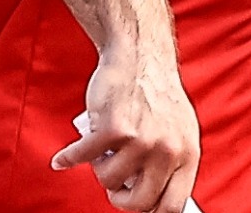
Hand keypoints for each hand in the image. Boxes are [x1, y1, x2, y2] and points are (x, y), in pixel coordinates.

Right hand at [52, 49, 200, 211]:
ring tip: (104, 149)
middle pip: (139, 203)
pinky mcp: (114, 129)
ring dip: (99, 168)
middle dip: (120, 198)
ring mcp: (141, 141)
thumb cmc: (156, 93)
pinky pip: (83, 157)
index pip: (172, 206)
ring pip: (109, 180)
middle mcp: (168, 150)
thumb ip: (171, 163)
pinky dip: (69, 158)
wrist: (140, 54)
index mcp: (187, 154)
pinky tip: (63, 158)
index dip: (149, 211)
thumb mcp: (179, 130)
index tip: (135, 205)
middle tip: (114, 185)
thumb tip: (157, 200)